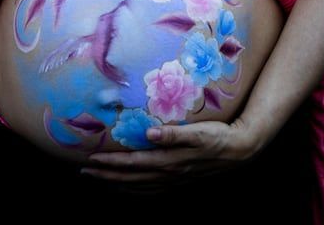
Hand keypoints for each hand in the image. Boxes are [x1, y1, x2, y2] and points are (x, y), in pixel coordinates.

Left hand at [79, 119, 260, 187]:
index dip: (111, 163)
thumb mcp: (198, 132)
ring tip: (99, 180)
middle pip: (131, 178)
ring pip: (139, 186)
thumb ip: (174, 133)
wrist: (239, 150)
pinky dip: (135, 190)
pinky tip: (128, 188)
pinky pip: (152, 190)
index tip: (91, 160)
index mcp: (169, 160)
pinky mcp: (180, 180)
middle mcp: (168, 173)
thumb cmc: (218, 136)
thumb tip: (149, 134)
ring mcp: (174, 180)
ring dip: (117, 183)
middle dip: (106, 175)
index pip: (133, 163)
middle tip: (85, 172)